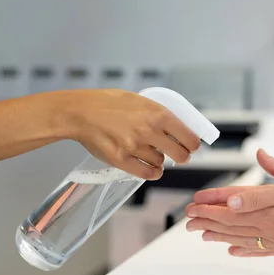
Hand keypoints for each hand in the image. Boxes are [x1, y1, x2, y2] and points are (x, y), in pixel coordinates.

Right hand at [55, 89, 200, 179]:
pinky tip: (151, 168)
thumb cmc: (108, 103)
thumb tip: (178, 127)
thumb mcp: (140, 100)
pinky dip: (152, 172)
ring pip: (160, 163)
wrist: (80, 112)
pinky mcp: (121, 160)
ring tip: (150, 152)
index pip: (189, 137)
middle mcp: (149, 131)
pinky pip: (146, 174)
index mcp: (157, 113)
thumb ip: (159, 114)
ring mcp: (134, 147)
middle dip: (182, 156)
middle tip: (178, 155)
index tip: (191, 146)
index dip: (193, 144)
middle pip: (181, 155)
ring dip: (159, 160)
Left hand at [186, 183, 273, 256]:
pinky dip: (244, 251)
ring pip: (241, 238)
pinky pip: (259, 250)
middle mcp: (268, 228)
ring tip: (203, 235)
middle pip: (231, 225)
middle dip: (208, 222)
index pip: (230, 208)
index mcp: (267, 210)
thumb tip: (232, 200)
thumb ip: (259, 195)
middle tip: (189, 222)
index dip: (209, 207)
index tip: (192, 207)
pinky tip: (234, 252)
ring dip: (220, 236)